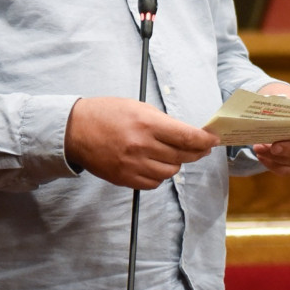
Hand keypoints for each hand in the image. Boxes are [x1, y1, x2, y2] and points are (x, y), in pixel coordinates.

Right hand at [64, 96, 219, 188]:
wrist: (76, 131)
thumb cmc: (106, 114)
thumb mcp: (137, 107)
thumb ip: (162, 122)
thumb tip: (185, 134)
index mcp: (147, 124)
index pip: (187, 137)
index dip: (205, 141)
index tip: (213, 141)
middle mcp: (142, 146)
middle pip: (182, 156)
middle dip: (196, 152)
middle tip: (201, 149)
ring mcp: (133, 165)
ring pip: (170, 171)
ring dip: (176, 163)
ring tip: (172, 154)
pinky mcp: (125, 179)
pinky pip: (154, 183)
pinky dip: (160, 175)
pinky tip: (156, 164)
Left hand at [251, 83, 289, 175]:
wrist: (277, 106)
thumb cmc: (285, 98)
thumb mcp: (285, 93)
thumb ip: (283, 100)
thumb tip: (271, 105)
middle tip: (274, 146)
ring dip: (276, 157)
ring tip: (259, 147)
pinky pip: (287, 169)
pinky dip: (273, 165)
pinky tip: (261, 155)